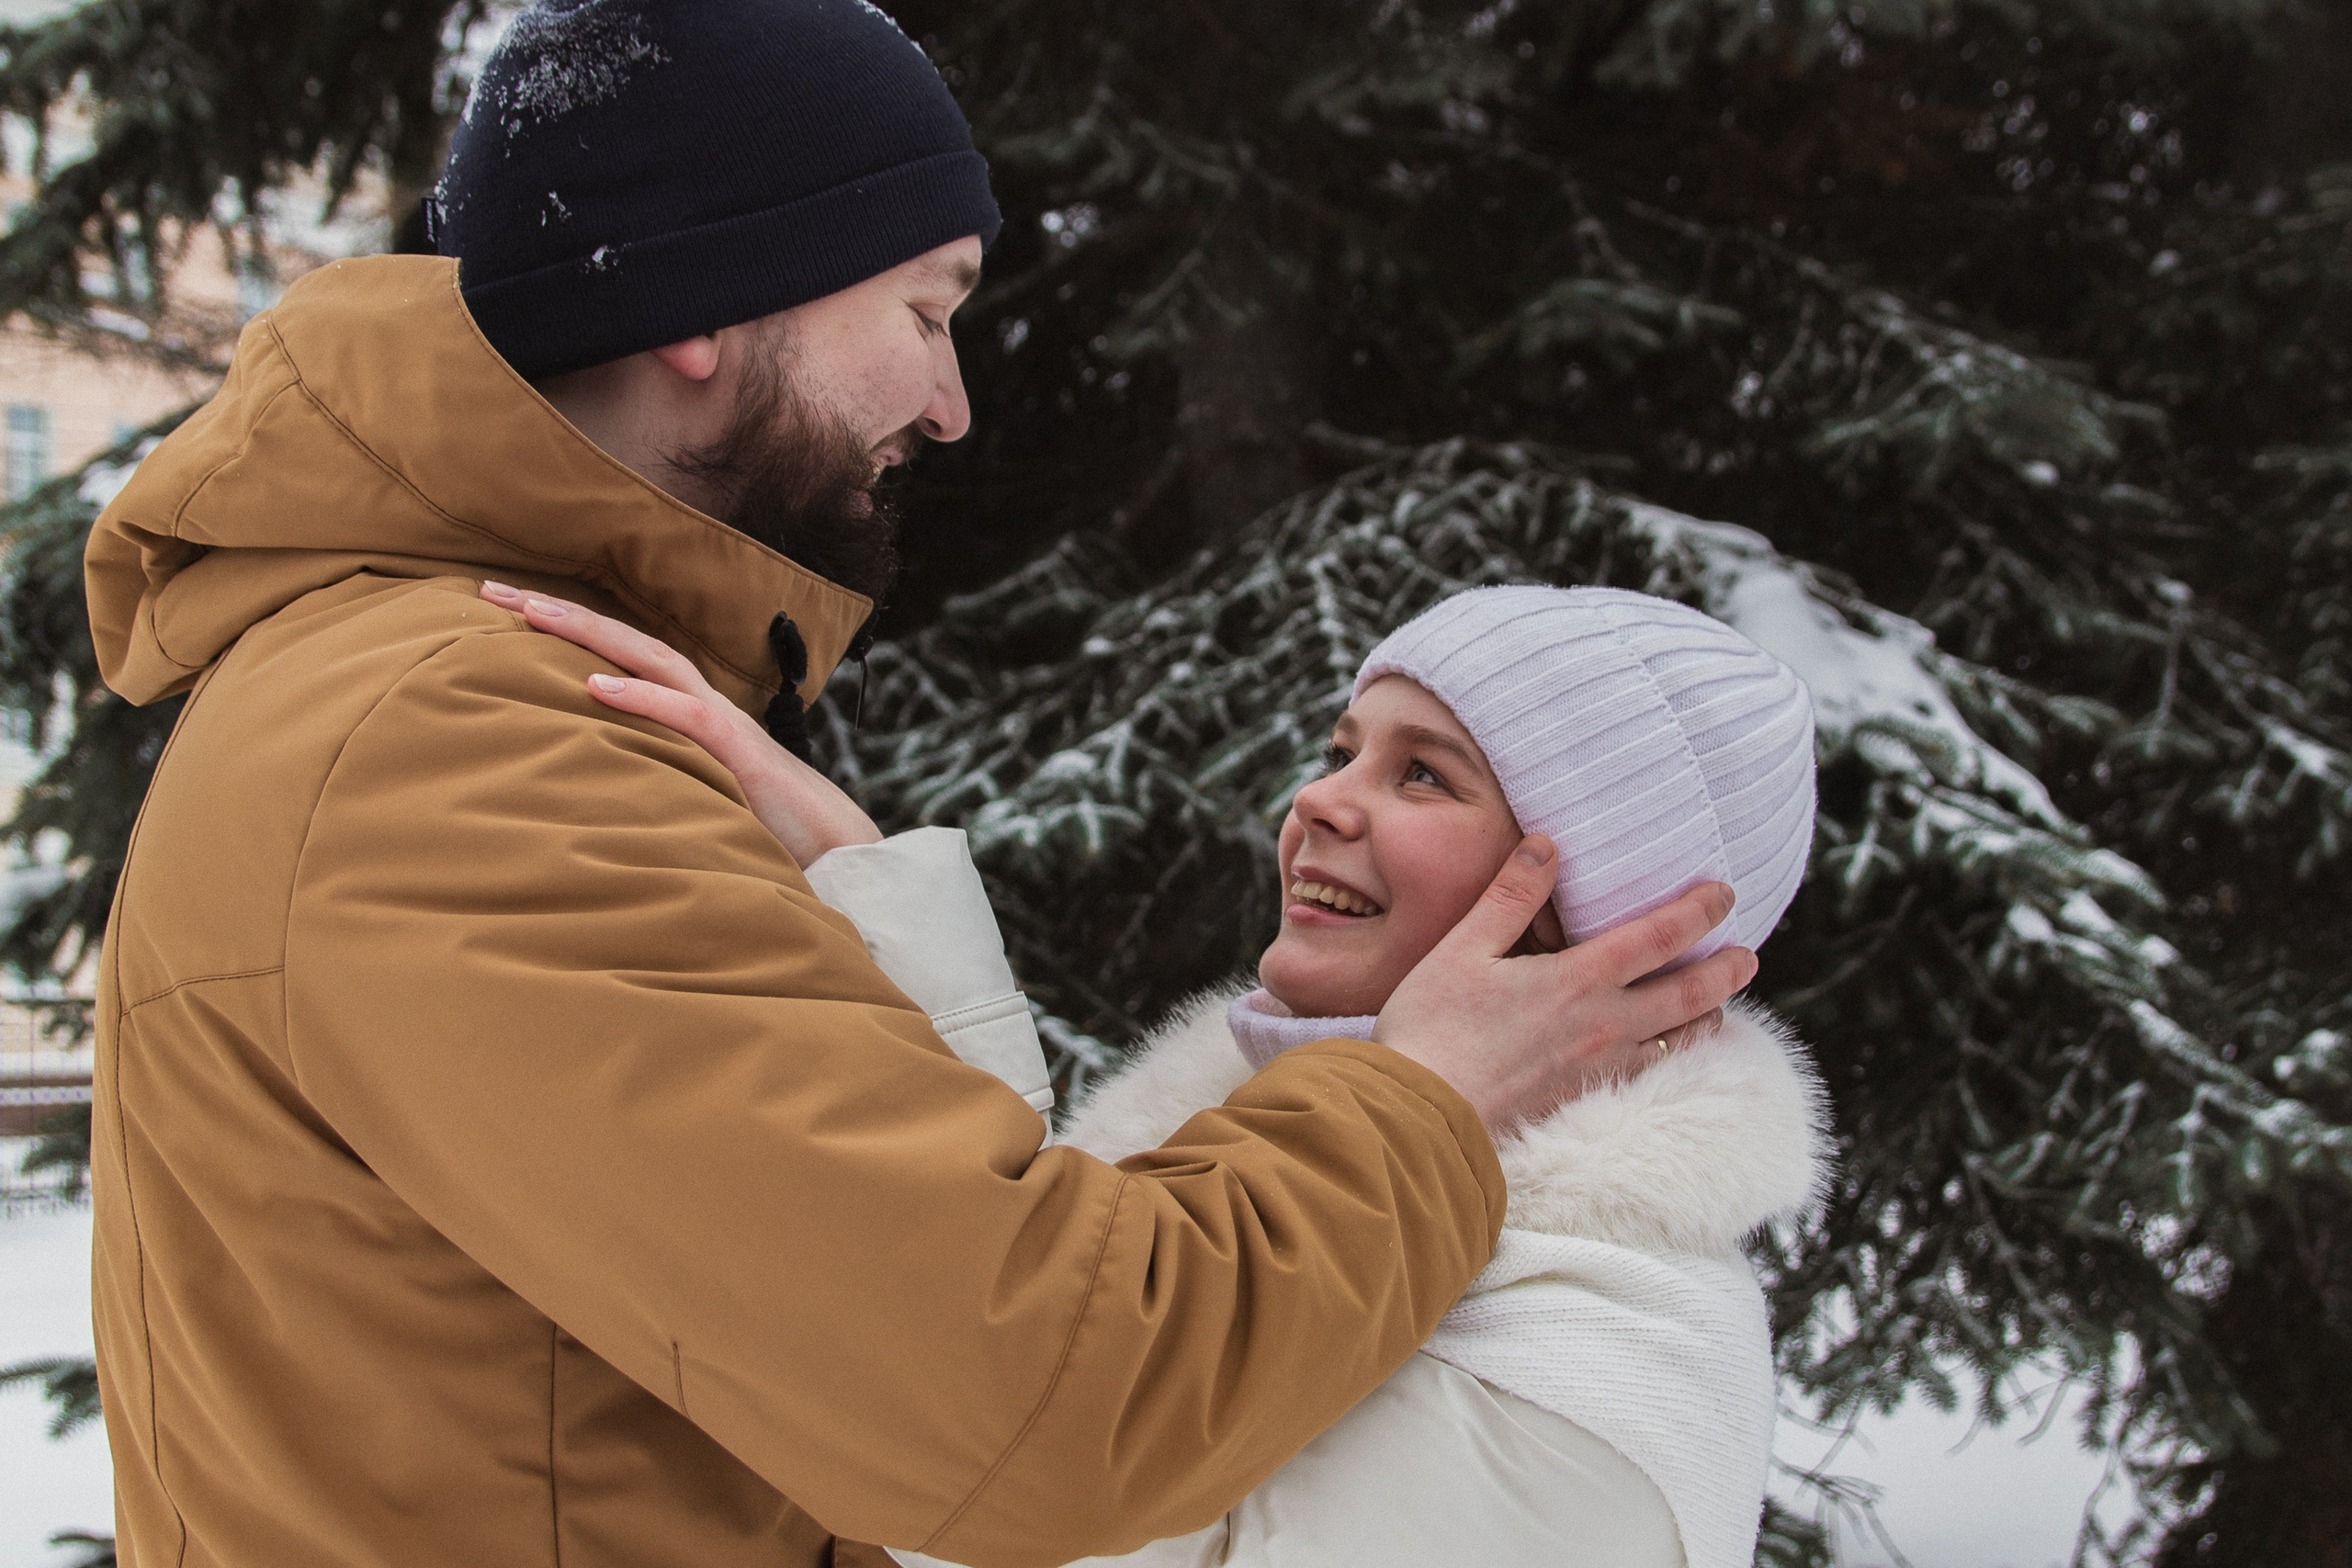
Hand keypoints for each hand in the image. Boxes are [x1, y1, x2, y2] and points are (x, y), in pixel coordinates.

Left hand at [479, 582, 882, 866]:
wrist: (835, 845)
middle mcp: (700, 703)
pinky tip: (595, 685)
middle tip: (489, 590)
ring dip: (590, 634)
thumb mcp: (692, 794)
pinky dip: (641, 698)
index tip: (502, 613)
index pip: (618, 657)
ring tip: (533, 615)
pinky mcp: (736, 751)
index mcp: (686, 712)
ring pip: (651, 659)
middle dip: (558, 612)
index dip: (564, 631)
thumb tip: (591, 777)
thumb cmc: (765, 826)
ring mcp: (720, 722)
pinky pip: (685, 715)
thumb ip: (651, 775)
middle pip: (624, 641)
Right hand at [1373, 835, 1754, 1134]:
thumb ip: (1512, 896)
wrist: (1422, 1117)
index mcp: (1580, 981)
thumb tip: (1547, 844)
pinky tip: (1663, 1053)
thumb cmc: (1433, 1028)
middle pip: (1691, 995)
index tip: (1726, 891)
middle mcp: (1605, 1026)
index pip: (1661, 937)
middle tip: (1748, 955)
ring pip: (1679, 1042)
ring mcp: (1601, 1070)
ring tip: (1717, 1005)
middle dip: (1726, 970)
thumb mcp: (1464, 949)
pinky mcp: (1586, 1101)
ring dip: (1706, 1017)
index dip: (1699, 911)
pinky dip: (1672, 1057)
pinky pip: (1650, 1075)